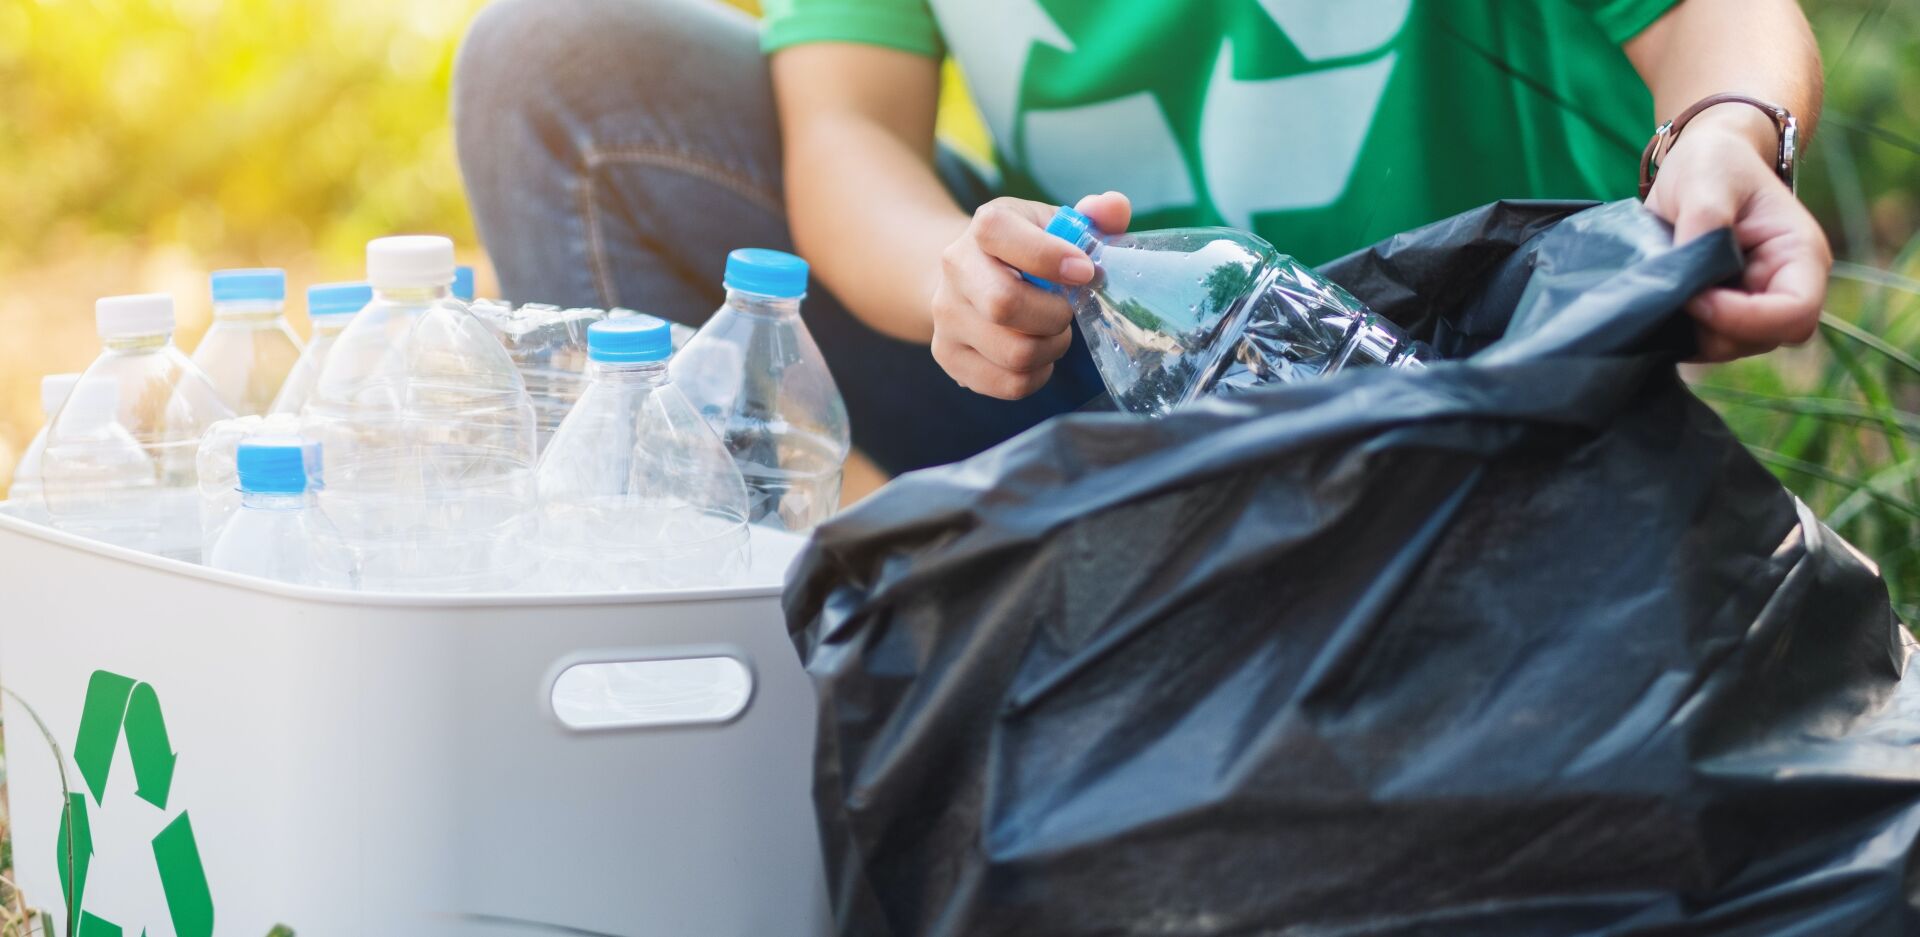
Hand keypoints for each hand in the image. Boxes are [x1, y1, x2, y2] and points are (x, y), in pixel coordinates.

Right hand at [931, 191, 1131, 398]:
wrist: (968, 276)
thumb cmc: (1027, 251)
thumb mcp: (1056, 225)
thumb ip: (1094, 216)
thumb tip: (1115, 206)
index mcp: (984, 227)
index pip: (999, 235)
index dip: (1049, 256)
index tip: (1084, 271)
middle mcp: (955, 269)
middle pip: (1004, 304)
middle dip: (1054, 315)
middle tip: (1066, 310)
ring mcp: (946, 317)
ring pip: (1014, 353)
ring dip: (1051, 348)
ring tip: (1053, 333)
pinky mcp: (948, 356)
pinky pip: (1009, 384)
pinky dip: (1037, 375)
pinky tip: (1038, 356)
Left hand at [1644, 106, 1831, 361]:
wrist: (1701, 162)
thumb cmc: (1713, 164)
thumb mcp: (1706, 181)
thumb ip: (1703, 227)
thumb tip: (1686, 281)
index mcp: (1800, 255)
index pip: (1795, 314)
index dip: (1742, 317)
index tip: (1694, 295)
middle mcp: (1787, 286)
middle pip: (1762, 339)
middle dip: (1713, 326)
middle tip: (1672, 290)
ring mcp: (1756, 303)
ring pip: (1729, 346)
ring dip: (1692, 329)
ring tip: (1665, 287)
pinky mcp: (1725, 313)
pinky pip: (1704, 341)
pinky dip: (1680, 330)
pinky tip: (1661, 300)